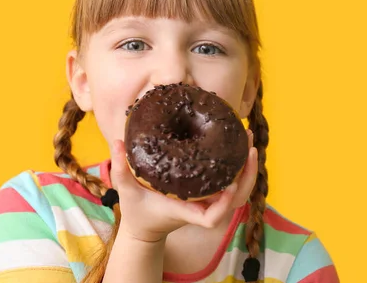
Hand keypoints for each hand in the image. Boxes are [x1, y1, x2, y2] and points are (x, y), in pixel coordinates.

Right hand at [109, 130, 257, 242]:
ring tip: (248, 139)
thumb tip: (117, 143)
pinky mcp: (209, 195)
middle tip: (249, 144)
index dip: (225, 203)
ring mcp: (208, 202)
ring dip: (248, 167)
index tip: (229, 184)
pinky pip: (231, 183)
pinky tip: (237, 144)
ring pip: (239, 190)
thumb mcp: (126, 191)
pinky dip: (239, 166)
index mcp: (186, 211)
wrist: (144, 227)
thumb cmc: (137, 212)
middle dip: (248, 173)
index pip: (212, 217)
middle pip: (237, 199)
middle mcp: (202, 208)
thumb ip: (120, 169)